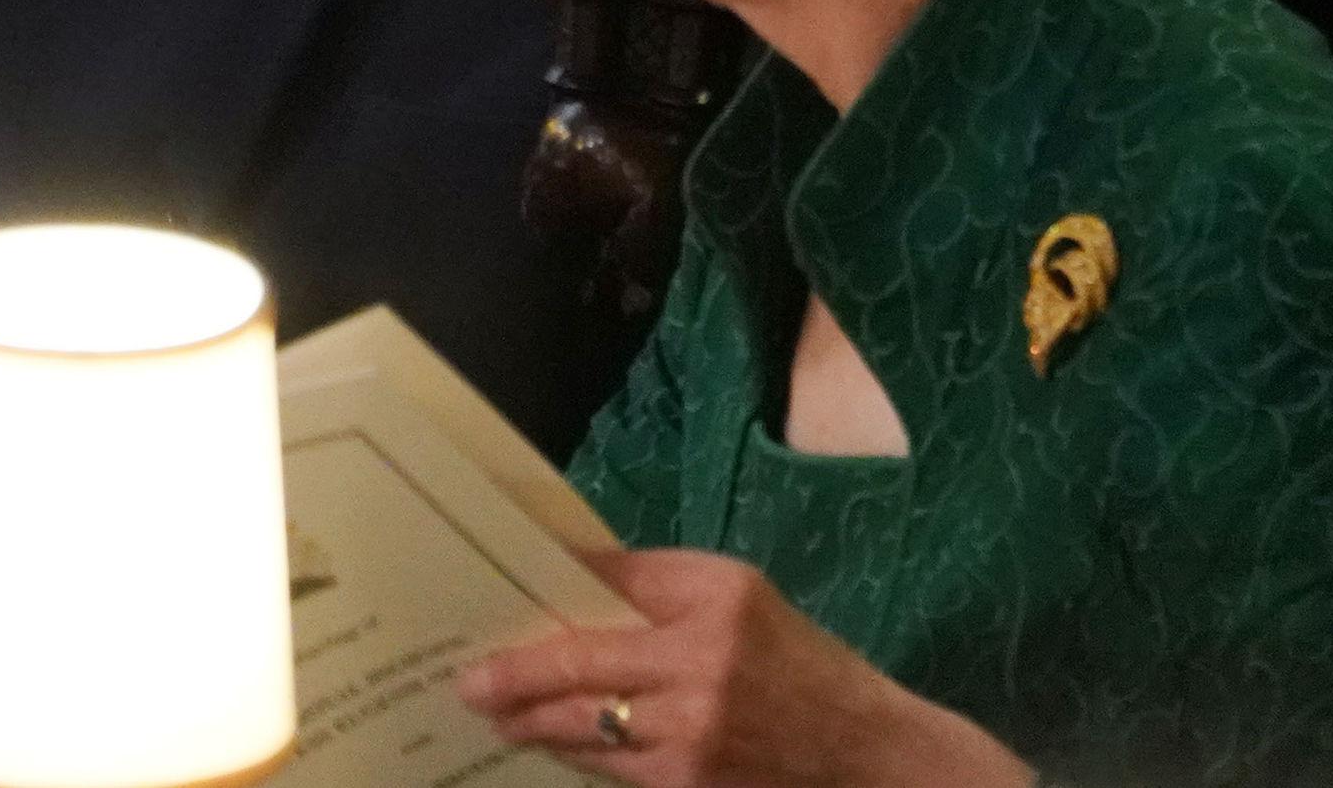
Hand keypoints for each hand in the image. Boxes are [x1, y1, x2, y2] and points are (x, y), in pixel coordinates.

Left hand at [457, 550, 1031, 787]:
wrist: (863, 750)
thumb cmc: (793, 654)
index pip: (599, 616)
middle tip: (469, 688)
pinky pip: (612, 772)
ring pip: (586, 737)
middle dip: (514, 691)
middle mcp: (699, 679)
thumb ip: (648, 579)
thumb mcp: (731, 589)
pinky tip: (550, 742)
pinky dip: (577, 755)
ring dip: (534, 728)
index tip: (483, 636)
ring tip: (496, 716)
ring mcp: (693, 745)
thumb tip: (565, 566)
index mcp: (710, 612)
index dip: (533, 635)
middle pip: (579, 684)